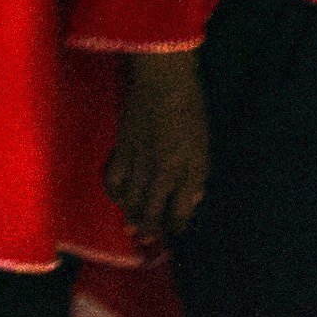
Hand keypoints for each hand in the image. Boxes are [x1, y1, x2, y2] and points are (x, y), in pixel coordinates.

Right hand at [105, 51, 208, 239]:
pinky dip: (116, 195)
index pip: (179, 214)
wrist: (163, 80)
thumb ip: (197, 176)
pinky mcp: (120, 152)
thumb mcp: (204, 145)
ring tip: (136, 223)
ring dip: (132, 217)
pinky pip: (112, 183)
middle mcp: (160, 174)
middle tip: (152, 235)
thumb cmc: (191, 110)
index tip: (177, 229)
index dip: (178, 227)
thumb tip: (191, 201)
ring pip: (129, 204)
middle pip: (150, 216)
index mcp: (185, 172)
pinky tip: (121, 196)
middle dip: (151, 231)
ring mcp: (137, 164)